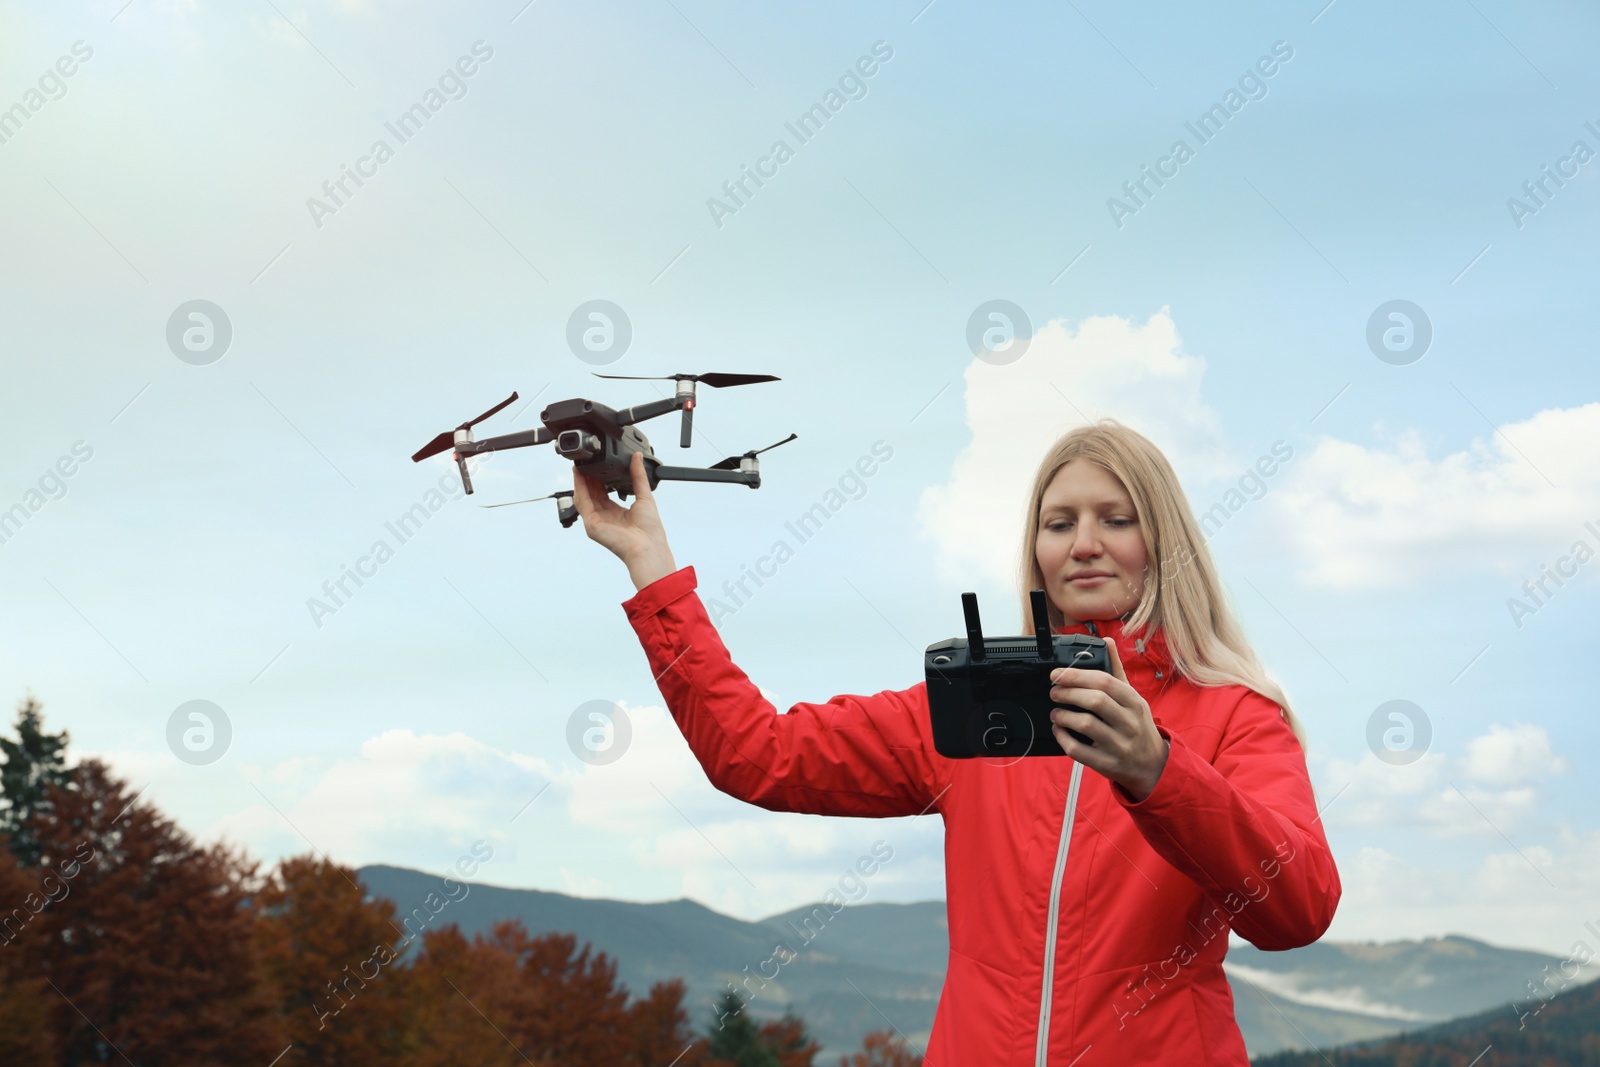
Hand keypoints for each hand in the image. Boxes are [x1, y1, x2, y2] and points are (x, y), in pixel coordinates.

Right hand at [572, 452, 677, 590]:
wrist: (648, 547)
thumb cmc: (650, 531)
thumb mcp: (645, 496)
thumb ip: (639, 476)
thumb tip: (637, 458)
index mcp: (618, 513)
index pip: (603, 493)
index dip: (599, 479)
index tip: (597, 465)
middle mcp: (606, 518)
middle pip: (592, 494)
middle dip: (588, 478)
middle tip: (587, 461)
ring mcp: (597, 522)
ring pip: (584, 497)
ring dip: (581, 481)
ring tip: (580, 466)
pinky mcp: (592, 525)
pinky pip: (582, 504)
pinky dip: (579, 489)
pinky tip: (579, 477)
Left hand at [1048, 638, 1168, 800]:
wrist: (1152, 765)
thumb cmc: (1138, 725)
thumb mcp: (1132, 697)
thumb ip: (1116, 670)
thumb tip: (1106, 641)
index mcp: (1135, 702)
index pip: (1105, 682)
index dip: (1077, 675)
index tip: (1058, 674)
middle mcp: (1129, 723)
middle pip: (1094, 701)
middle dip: (1068, 693)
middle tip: (1054, 692)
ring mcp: (1119, 745)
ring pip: (1085, 725)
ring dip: (1063, 716)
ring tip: (1055, 712)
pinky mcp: (1107, 764)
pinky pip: (1079, 750)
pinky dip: (1063, 738)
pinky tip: (1059, 730)